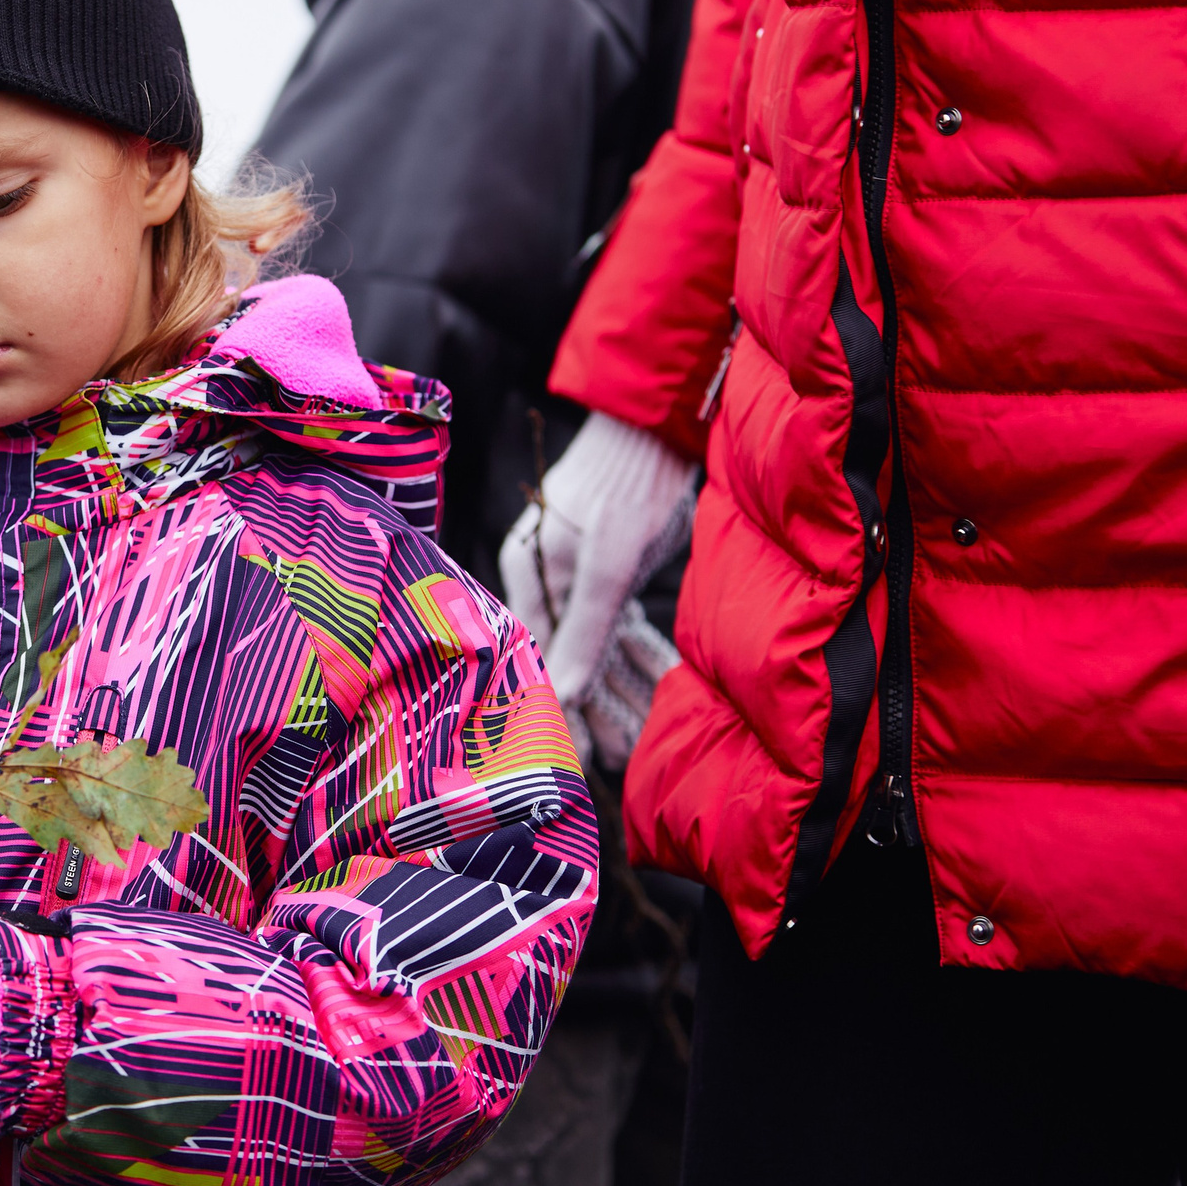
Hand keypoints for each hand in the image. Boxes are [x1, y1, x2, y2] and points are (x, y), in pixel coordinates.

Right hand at [499, 412, 692, 757]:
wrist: (658, 423)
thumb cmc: (630, 484)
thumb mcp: (610, 561)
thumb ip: (586, 627)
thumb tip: (563, 692)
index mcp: (529, 571)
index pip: (534, 655)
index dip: (553, 707)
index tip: (571, 756)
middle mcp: (543, 572)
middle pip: (562, 653)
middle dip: (584, 708)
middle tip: (604, 762)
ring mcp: (574, 568)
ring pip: (589, 642)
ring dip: (608, 687)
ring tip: (624, 738)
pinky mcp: (604, 563)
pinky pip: (611, 622)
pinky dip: (625, 654)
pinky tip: (638, 688)